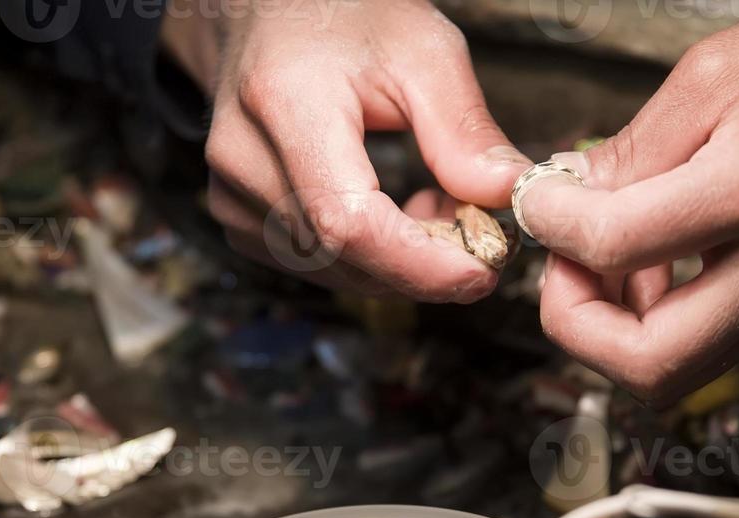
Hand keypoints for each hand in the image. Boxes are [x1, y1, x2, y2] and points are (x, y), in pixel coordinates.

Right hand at [161, 0, 529, 300]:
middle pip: (343, 255)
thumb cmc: (342, 20)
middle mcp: (243, 158)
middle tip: (478, 231)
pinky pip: (317, 267)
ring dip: (400, 263)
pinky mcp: (239, 222)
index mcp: (284, 101)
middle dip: (423, 263)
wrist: (267, 18)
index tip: (481, 269)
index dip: (418, 262)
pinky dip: (370, 260)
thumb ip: (463, 127)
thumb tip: (506, 194)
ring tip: (438, 208)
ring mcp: (232, 197)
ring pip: (334, 271)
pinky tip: (396, 216)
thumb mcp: (421, 50)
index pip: (347, 221)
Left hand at [518, 0, 738, 402]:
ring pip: (671, 372)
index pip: (619, 245)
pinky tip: (642, 265)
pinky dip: (647, 322)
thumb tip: (556, 208)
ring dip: (609, 331)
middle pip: (651, 364)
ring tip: (596, 259)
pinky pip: (697, 349)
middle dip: (577, 325)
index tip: (539, 203)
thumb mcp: (707, 79)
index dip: (553, 229)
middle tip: (562, 265)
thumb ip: (625, 154)